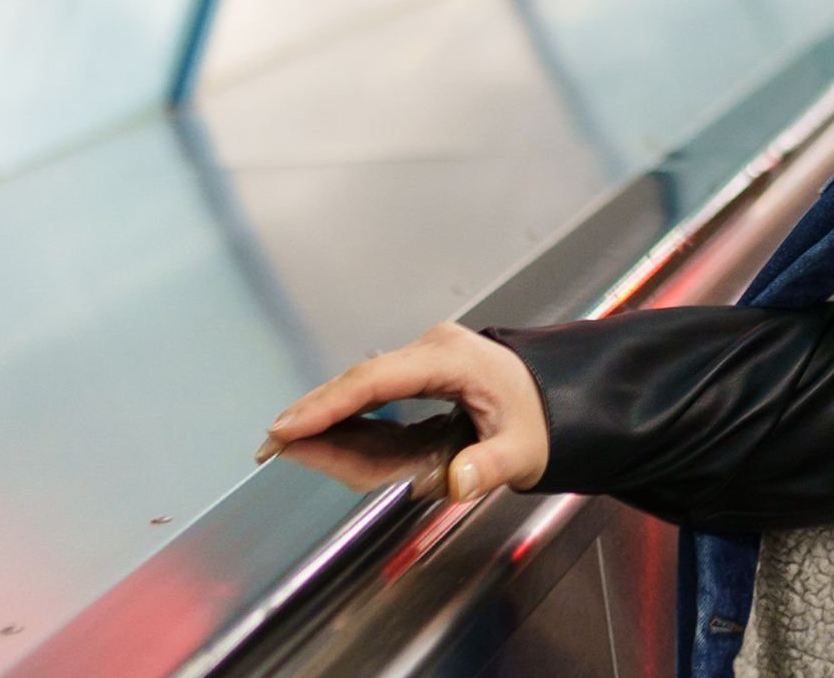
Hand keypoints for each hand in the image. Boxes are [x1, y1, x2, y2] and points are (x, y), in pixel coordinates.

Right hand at [259, 321, 548, 502]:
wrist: (565, 395)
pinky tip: (320, 437)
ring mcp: (424, 359)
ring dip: (325, 418)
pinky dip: (347, 418)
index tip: (289, 426)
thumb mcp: (525, 448)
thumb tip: (459, 483)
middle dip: (314, 413)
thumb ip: (491, 465)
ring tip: (285, 444)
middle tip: (269, 444)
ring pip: (362, 389)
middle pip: (359, 381)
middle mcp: (431, 350)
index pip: (375, 381)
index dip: (329, 404)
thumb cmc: (544, 417)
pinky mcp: (421, 373)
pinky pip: (375, 396)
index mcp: (451, 358)